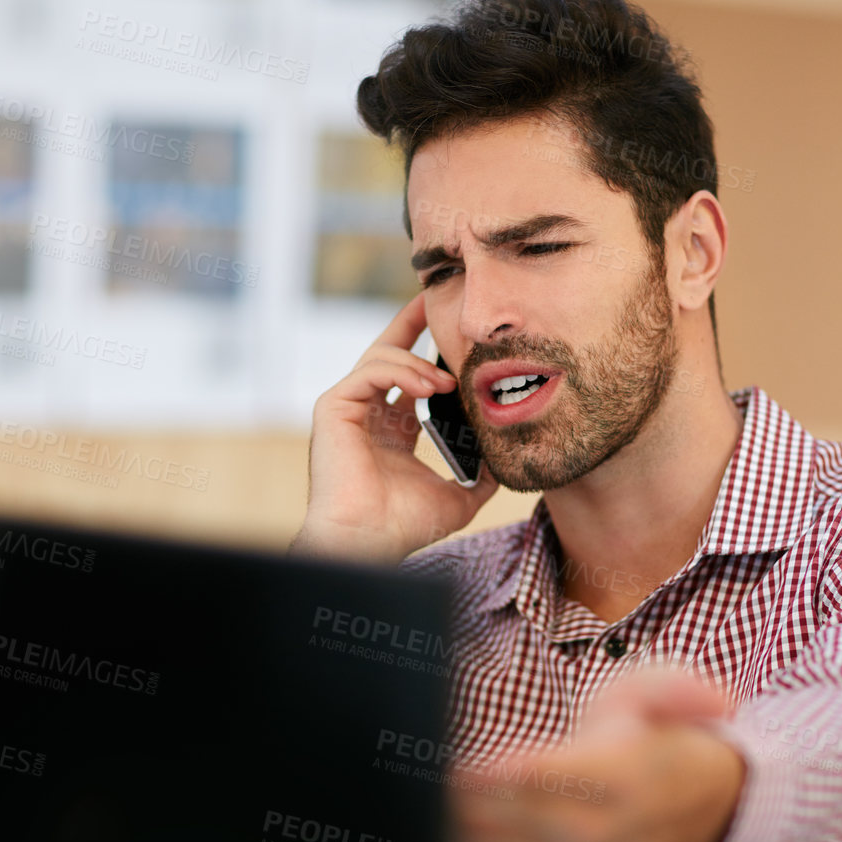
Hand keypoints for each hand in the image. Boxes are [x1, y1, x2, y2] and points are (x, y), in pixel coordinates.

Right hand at [291, 293, 499, 563]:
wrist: (369, 540)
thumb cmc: (404, 525)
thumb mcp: (458, 496)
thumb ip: (481, 476)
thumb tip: (508, 460)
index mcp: (391, 430)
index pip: (408, 378)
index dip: (426, 350)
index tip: (452, 331)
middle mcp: (368, 413)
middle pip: (388, 352)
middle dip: (412, 323)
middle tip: (438, 302)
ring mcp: (348, 408)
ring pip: (381, 356)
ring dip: (419, 362)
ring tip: (448, 381)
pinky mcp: (333, 407)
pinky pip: (370, 370)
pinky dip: (401, 371)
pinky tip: (430, 386)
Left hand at [449, 665, 745, 841]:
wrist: (705, 803)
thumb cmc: (675, 733)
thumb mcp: (681, 696)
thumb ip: (683, 694)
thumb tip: (719, 704)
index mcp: (627, 772)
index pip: (572, 777)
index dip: (526, 776)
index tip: (482, 770)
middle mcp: (603, 814)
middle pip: (533, 814)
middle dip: (480, 802)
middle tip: (428, 780)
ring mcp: (581, 839)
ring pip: (519, 839)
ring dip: (468, 826)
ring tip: (419, 804)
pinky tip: (436, 830)